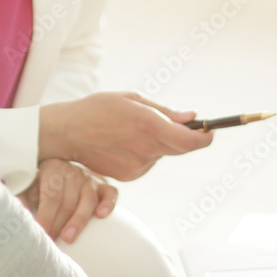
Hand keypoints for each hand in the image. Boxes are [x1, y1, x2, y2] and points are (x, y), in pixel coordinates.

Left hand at [18, 158, 116, 242]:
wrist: (57, 174)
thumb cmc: (40, 186)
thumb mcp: (28, 189)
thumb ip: (20, 199)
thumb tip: (13, 213)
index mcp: (52, 167)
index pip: (51, 195)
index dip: (45, 217)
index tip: (40, 234)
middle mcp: (73, 171)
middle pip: (69, 201)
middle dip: (59, 224)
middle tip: (52, 243)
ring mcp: (89, 178)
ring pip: (88, 199)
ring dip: (79, 220)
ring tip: (69, 238)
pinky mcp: (103, 186)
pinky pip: (110, 193)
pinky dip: (108, 204)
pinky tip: (101, 216)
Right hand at [39, 91, 212, 180]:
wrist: (66, 133)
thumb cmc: (97, 109)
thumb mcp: (131, 99)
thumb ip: (164, 110)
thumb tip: (191, 117)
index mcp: (149, 126)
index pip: (191, 141)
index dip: (205, 137)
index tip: (210, 130)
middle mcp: (145, 149)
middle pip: (180, 148)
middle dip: (182, 136)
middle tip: (172, 123)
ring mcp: (137, 166)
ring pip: (161, 154)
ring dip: (158, 143)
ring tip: (131, 130)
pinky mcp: (128, 177)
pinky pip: (147, 163)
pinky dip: (143, 152)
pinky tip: (123, 143)